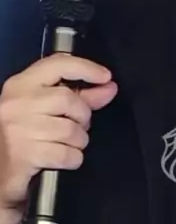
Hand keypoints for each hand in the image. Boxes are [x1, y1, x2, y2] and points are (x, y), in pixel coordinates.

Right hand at [0, 54, 117, 209]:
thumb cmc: (19, 134)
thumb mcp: (42, 108)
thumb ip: (78, 95)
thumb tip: (108, 88)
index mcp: (21, 85)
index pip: (58, 65)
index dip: (86, 68)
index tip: (106, 77)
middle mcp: (18, 103)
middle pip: (68, 100)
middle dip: (82, 116)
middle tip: (77, 125)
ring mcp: (19, 128)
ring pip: (70, 129)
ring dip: (78, 140)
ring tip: (67, 142)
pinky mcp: (25, 154)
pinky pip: (67, 154)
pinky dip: (73, 158)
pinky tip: (63, 157)